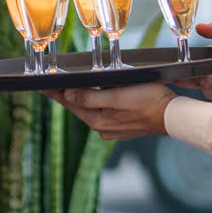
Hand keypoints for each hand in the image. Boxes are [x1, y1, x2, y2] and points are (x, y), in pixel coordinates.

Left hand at [41, 82, 174, 139]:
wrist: (173, 116)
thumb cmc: (148, 101)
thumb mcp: (117, 95)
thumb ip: (91, 97)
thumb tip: (68, 95)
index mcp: (97, 120)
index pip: (69, 103)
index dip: (53, 92)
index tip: (38, 85)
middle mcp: (102, 127)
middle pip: (78, 107)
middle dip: (65, 95)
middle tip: (49, 84)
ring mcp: (113, 128)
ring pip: (91, 110)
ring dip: (81, 99)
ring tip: (69, 89)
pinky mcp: (124, 125)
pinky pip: (104, 112)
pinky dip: (97, 103)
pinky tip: (97, 96)